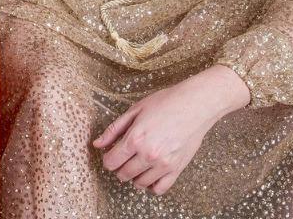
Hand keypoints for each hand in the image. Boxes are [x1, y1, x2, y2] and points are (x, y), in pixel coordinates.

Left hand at [92, 68, 248, 194]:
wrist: (195, 105)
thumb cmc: (165, 102)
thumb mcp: (135, 110)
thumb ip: (114, 130)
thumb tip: (97, 144)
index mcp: (135, 139)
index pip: (112, 162)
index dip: (108, 160)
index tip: (110, 155)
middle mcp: (148, 155)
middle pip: (124, 174)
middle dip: (119, 168)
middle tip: (123, 158)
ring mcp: (163, 164)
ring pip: (140, 183)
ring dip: (134, 176)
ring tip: (137, 164)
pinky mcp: (176, 169)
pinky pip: (160, 189)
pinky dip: (152, 186)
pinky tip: (150, 175)